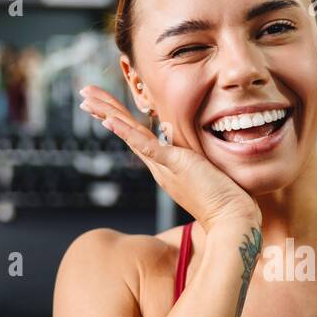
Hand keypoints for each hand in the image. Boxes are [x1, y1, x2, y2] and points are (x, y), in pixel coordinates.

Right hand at [79, 86, 260, 232]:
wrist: (233, 221)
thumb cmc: (228, 199)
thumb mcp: (209, 171)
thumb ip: (200, 160)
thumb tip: (204, 151)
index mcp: (166, 166)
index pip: (138, 136)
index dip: (121, 119)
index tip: (105, 106)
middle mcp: (159, 166)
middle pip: (127, 132)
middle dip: (105, 111)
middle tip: (84, 95)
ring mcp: (164, 166)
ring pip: (130, 134)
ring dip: (107, 113)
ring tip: (87, 98)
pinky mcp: (175, 165)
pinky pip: (146, 146)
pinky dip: (127, 132)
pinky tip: (110, 120)